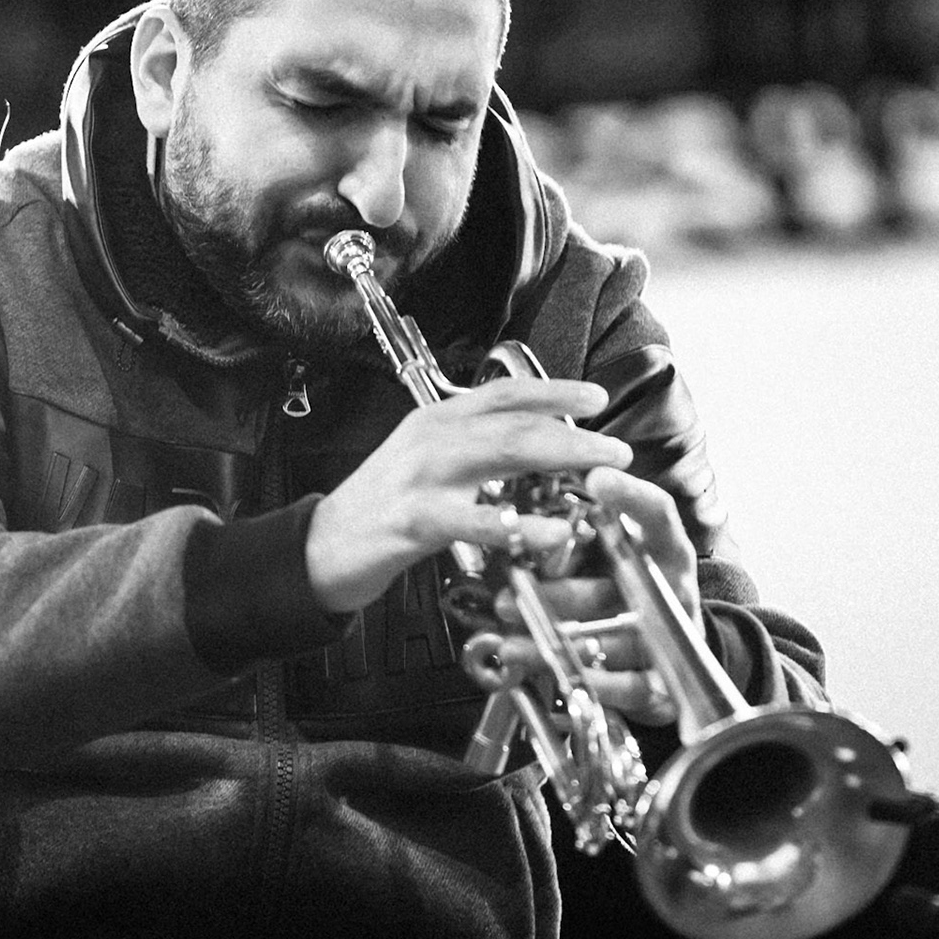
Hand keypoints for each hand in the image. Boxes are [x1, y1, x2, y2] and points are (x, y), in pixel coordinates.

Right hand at [307, 377, 632, 613]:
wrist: (321, 547)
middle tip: (617, 446)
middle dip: (574, 431)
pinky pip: (474, 518)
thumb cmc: (382, 509)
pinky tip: (551, 531)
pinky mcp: (413, 518)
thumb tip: (535, 455)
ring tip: (601, 474)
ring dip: (560, 460)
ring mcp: (421, 475)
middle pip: (515, 422)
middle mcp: (432, 437)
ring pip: (502, 455)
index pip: (504, 393)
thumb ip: (475, 454)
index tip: (596, 398)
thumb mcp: (428, 466)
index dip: (554, 391)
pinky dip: (517, 523)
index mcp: (438, 420)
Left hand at [487, 465, 701, 727]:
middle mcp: (672, 587)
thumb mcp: (617, 549)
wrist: (673, 647)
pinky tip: (549, 673)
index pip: (657, 513)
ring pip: (616, 638)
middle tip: (513, 588)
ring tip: (510, 640)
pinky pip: (625, 685)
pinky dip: (586, 681)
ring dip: (560, 640)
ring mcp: (672, 635)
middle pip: (621, 586)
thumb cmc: (633, 586)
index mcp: (665, 546)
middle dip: (563, 590)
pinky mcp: (661, 681)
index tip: (597, 477)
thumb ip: (587, 526)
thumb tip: (532, 491)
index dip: (632, 495)